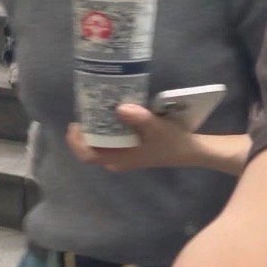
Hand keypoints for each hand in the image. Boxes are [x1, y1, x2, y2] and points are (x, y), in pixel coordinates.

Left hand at [66, 103, 197, 171]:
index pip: (88, 156)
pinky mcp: (129, 148)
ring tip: (94, 107)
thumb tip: (120, 109)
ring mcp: (123, 154)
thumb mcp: (157, 128)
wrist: (190, 150)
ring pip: (99, 143)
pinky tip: (109, 111)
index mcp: (120, 159)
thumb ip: (140, 119)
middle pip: (90, 148)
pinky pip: (109, 139)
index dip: (76, 141)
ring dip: (94, 127)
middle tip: (85, 108)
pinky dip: (105, 127)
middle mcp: (117, 159)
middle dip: (84, 130)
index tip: (76, 124)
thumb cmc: (172, 142)